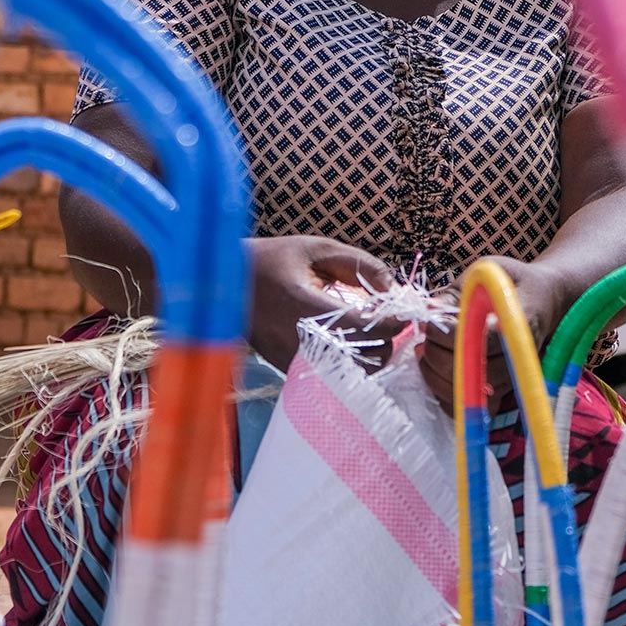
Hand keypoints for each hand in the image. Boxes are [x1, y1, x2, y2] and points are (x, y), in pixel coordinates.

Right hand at [247, 235, 405, 374]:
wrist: (223, 285)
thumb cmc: (271, 260)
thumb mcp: (316, 249)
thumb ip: (360, 264)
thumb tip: (394, 287)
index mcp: (307, 307)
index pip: (370, 328)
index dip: (395, 321)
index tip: (402, 310)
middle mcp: (300, 342)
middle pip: (369, 358)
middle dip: (385, 339)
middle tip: (382, 318)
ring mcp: (294, 361)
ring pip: (355, 374)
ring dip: (370, 353)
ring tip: (366, 329)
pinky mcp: (290, 371)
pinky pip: (334, 376)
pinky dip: (350, 361)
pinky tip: (344, 338)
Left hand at [417, 258, 567, 411]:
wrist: (542, 300)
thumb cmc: (509, 284)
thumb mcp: (484, 275)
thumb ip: (456, 294)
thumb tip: (428, 311)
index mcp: (518, 323)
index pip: (482, 341)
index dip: (448, 336)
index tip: (431, 324)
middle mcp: (519, 356)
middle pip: (473, 372)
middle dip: (437, 356)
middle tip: (425, 340)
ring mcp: (512, 377)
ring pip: (469, 394)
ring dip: (436, 376)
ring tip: (424, 353)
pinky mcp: (504, 391)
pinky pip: (472, 407)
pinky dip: (447, 395)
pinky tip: (435, 373)